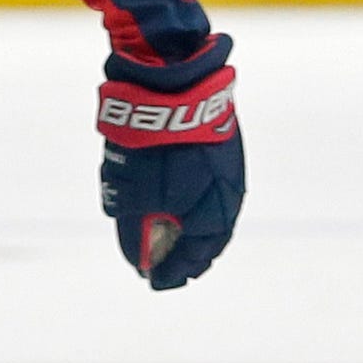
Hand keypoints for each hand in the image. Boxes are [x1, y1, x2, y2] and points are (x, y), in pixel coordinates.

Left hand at [95, 53, 242, 289]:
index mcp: (212, 216)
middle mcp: (228, 195)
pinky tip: (177, 195)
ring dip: (189, 225)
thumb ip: (137, 232)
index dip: (172, 273)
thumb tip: (140, 259)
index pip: (193, 258)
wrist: (172, 82)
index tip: (154, 281)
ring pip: (209, 209)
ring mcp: (227, 168)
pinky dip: (193, 198)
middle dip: (184, 254)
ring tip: (169, 232)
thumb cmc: (152, 146)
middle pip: (207, 238)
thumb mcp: (134, 196)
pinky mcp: (220, 144)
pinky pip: (208, 185)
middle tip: (166, 264)